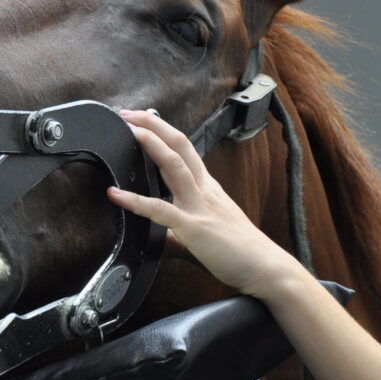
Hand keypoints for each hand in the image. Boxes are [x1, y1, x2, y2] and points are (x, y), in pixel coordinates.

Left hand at [107, 110, 301, 299]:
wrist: (264, 267)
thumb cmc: (241, 251)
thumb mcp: (210, 229)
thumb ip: (183, 228)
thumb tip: (162, 235)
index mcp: (208, 188)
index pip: (186, 150)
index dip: (164, 131)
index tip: (144, 120)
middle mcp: (204, 190)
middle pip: (179, 145)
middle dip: (153, 125)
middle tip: (128, 112)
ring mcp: (199, 206)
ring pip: (173, 164)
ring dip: (150, 143)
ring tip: (127, 130)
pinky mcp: (193, 227)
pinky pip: (161, 210)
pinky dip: (136, 201)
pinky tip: (116, 195)